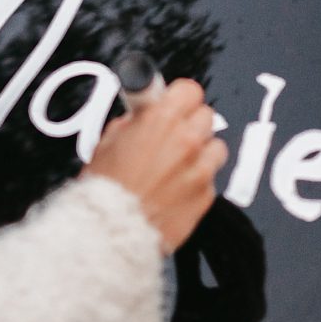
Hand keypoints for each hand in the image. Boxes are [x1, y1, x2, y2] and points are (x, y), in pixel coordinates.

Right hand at [83, 78, 227, 254]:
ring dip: (200, 151)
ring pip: (215, 146)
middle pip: (206, 115)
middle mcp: (187, 141)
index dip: (178, 97)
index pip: (189, 89)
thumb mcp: (106, 143)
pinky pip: (211, 178)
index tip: (172, 103)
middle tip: (170, 135)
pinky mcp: (206, 196)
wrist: (111, 232)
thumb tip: (139, 115)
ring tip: (176, 164)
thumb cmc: (104, 191)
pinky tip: (175, 189)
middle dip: (189, 122)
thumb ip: (131, 122)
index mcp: (161, 120)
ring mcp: (200, 169)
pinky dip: (196, 181)